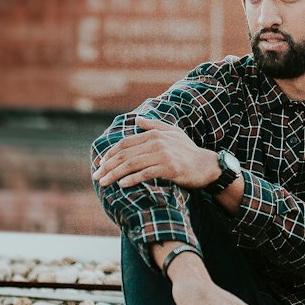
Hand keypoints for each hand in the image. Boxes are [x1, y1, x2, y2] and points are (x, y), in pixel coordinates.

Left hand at [92, 116, 217, 189]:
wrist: (207, 166)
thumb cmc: (188, 151)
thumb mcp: (173, 133)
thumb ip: (154, 126)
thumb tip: (138, 120)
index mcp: (154, 134)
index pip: (125, 143)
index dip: (110, 154)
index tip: (100, 164)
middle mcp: (157, 142)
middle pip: (125, 155)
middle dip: (108, 166)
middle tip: (97, 177)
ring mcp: (163, 155)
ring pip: (132, 164)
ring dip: (115, 174)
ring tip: (104, 183)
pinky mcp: (170, 168)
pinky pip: (146, 174)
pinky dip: (132, 179)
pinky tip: (122, 185)